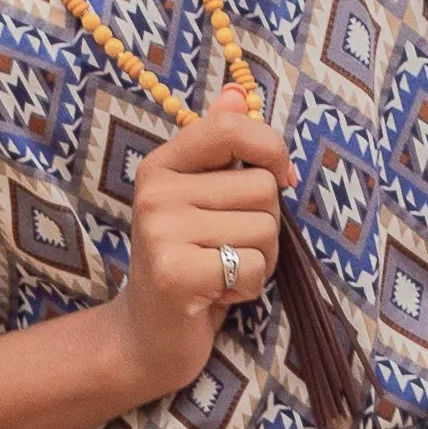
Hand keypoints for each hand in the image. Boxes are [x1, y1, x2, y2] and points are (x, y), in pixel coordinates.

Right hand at [114, 109, 289, 400]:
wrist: (147, 337)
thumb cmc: (188, 264)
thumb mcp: (202, 201)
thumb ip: (220, 147)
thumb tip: (238, 91)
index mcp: (162, 166)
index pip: (231, 128)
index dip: (272, 149)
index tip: (281, 178)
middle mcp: (156, 192)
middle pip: (263, 188)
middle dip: (265, 226)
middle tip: (228, 250)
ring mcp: (161, 231)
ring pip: (265, 230)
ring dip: (259, 261)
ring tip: (222, 272)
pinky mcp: (175, 272)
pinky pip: (252, 267)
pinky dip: (248, 288)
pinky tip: (216, 295)